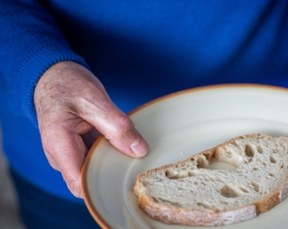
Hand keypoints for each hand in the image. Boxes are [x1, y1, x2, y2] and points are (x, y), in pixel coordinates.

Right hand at [34, 61, 147, 197]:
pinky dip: (109, 154)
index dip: (103, 188)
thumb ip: (117, 126)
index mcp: (60, 145)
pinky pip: (95, 159)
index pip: (80, 184)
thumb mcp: (95, 100)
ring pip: (94, 171)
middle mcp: (60, 155)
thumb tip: (139, 151)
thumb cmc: (68, 84)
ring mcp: (69, 154)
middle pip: (88, 182)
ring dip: (112, 163)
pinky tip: (123, 145)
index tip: (128, 178)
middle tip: (137, 163)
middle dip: (112, 176)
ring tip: (132, 152)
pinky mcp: (77, 149)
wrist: (53, 76)